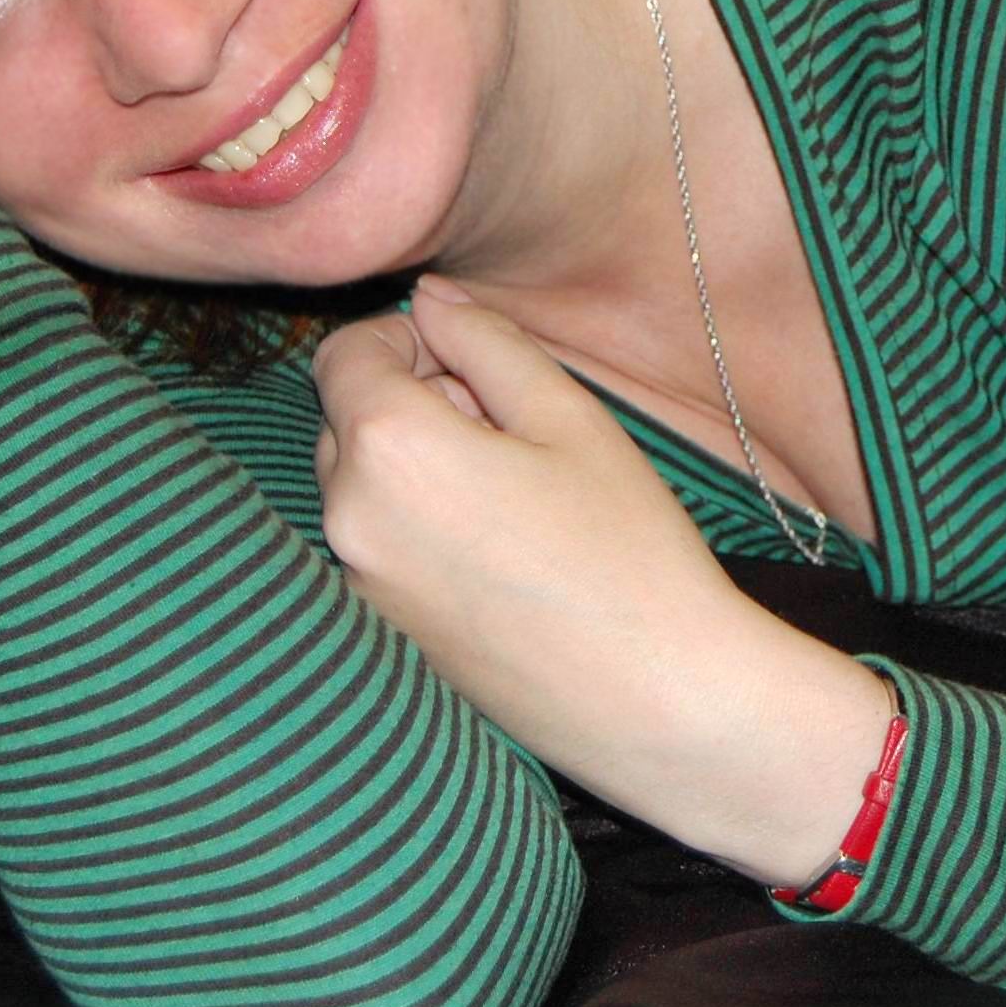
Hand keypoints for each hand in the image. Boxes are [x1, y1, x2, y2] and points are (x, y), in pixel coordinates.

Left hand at [312, 277, 894, 884]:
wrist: (663, 706)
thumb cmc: (628, 551)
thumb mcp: (568, 416)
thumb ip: (486, 343)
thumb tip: (429, 300)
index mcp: (388, 449)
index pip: (342, 356)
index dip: (403, 340)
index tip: (470, 360)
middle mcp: (347, 519)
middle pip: (346, 420)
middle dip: (411, 402)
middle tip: (509, 430)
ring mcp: (357, 589)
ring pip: (360, 485)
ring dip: (415, 466)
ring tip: (512, 497)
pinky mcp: (380, 638)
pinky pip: (376, 548)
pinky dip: (417, 527)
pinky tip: (501, 555)